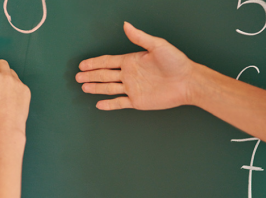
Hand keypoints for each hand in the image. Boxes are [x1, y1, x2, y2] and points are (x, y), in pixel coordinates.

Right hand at [0, 59, 30, 134]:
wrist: (7, 126)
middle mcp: (6, 76)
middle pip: (1, 63)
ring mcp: (17, 82)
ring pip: (11, 72)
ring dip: (6, 76)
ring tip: (2, 89)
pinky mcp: (25, 89)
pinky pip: (19, 83)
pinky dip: (14, 86)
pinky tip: (11, 97)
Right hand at [76, 22, 197, 110]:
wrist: (187, 82)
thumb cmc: (176, 62)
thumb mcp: (157, 46)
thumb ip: (140, 38)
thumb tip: (126, 25)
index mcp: (131, 61)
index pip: (108, 62)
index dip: (94, 63)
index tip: (83, 64)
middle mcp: (129, 75)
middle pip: (104, 75)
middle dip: (90, 75)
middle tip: (77, 77)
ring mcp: (132, 88)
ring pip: (109, 88)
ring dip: (96, 88)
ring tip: (84, 87)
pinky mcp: (137, 101)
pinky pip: (120, 103)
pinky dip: (109, 104)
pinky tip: (100, 104)